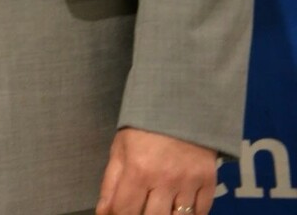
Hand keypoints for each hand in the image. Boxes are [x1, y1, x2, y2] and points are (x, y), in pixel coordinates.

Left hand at [96, 127, 217, 214]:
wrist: (180, 109)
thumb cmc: (143, 130)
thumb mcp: (119, 150)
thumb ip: (110, 183)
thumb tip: (104, 213)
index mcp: (138, 169)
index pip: (125, 210)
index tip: (121, 212)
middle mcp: (164, 179)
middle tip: (141, 208)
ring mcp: (189, 182)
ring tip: (159, 207)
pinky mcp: (209, 182)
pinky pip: (201, 212)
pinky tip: (179, 208)